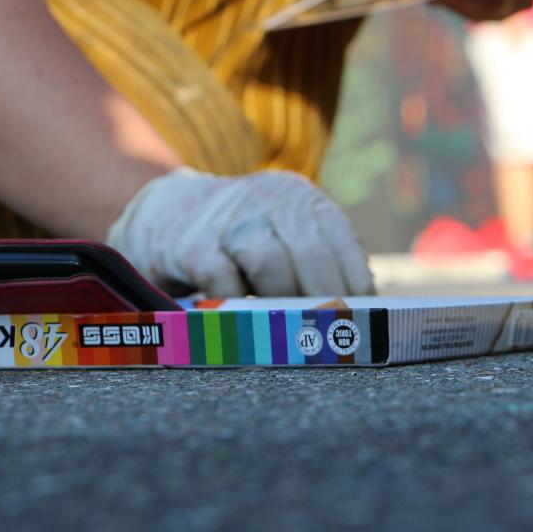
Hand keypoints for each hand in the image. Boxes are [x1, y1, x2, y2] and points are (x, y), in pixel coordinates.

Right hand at [107, 169, 374, 297]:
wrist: (168, 214)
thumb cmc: (244, 241)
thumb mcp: (286, 235)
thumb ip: (321, 265)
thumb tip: (364, 312)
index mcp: (302, 200)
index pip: (342, 243)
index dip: (354, 286)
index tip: (361, 319)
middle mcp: (269, 200)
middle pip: (311, 252)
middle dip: (323, 298)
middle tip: (327, 331)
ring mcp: (228, 220)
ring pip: (268, 261)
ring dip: (280, 299)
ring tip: (284, 323)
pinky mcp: (191, 245)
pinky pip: (222, 280)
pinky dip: (235, 304)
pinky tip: (241, 317)